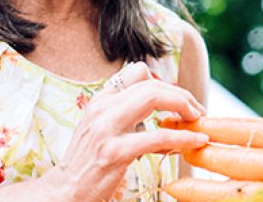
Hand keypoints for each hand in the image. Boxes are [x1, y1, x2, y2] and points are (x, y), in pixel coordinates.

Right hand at [44, 62, 207, 200]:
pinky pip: (159, 137)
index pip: (137, 72)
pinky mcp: (116, 152)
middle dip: (181, 95)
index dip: (164, 83)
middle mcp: (102, 108)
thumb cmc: (88, 164)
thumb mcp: (102, 129)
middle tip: (196, 110)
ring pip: (155, 99)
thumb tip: (158, 107)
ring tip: (198, 121)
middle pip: (151, 83)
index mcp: (100, 101)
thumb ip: (125, 114)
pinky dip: (184, 137)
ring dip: (184, 107)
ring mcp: (107, 129)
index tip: (178, 100)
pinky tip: (196, 141)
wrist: (64, 191)